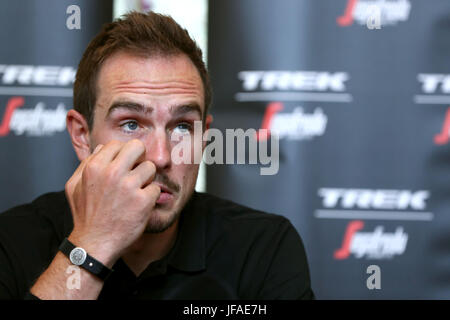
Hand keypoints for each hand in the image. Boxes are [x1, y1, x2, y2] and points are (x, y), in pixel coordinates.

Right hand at [64, 139, 160, 265]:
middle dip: (139, 157)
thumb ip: (86, 164)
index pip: (118, 144)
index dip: (123, 153)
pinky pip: (156, 189)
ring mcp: (129, 187)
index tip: (125, 164)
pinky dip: (150, 197)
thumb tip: (102, 149)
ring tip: (137, 191)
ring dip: (146, 179)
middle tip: (137, 170)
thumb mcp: (74, 186)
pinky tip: (140, 205)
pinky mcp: (143, 201)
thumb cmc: (86, 216)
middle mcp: (112, 173)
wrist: (94, 244)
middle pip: (138, 147)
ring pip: (150, 167)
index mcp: (94, 167)